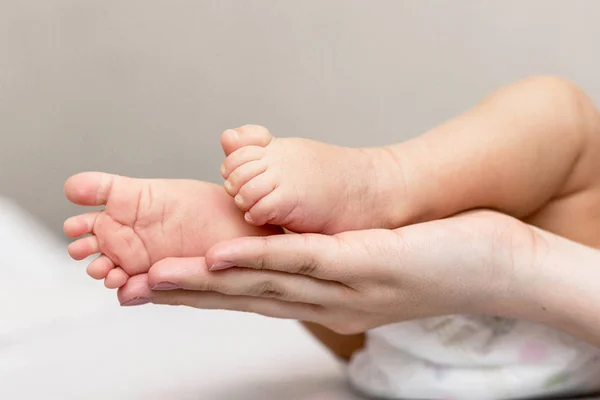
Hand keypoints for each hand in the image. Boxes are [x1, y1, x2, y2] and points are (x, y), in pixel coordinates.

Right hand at [119, 211, 549, 333]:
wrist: (502, 271)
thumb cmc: (442, 261)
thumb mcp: (378, 265)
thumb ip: (338, 265)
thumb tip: (312, 257)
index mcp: (330, 299)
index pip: (257, 299)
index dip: (206, 296)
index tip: (161, 288)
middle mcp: (330, 301)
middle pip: (247, 298)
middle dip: (188, 294)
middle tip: (132, 291)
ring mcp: (345, 286)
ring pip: (264, 285)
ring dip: (207, 282)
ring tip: (158, 277)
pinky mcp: (365, 264)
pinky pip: (304, 263)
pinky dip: (258, 261)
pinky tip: (220, 258)